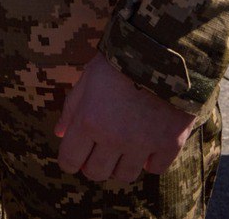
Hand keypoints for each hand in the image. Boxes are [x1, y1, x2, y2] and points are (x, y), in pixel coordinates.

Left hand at [54, 53, 196, 184]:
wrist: (162, 51)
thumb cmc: (118, 62)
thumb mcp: (87, 79)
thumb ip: (72, 109)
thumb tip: (59, 134)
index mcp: (88, 121)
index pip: (70, 161)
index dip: (70, 161)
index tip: (76, 157)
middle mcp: (113, 138)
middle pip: (96, 173)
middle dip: (94, 164)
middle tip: (100, 150)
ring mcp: (142, 144)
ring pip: (125, 175)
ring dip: (121, 164)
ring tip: (124, 146)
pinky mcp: (169, 144)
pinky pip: (154, 169)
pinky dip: (150, 160)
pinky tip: (148, 144)